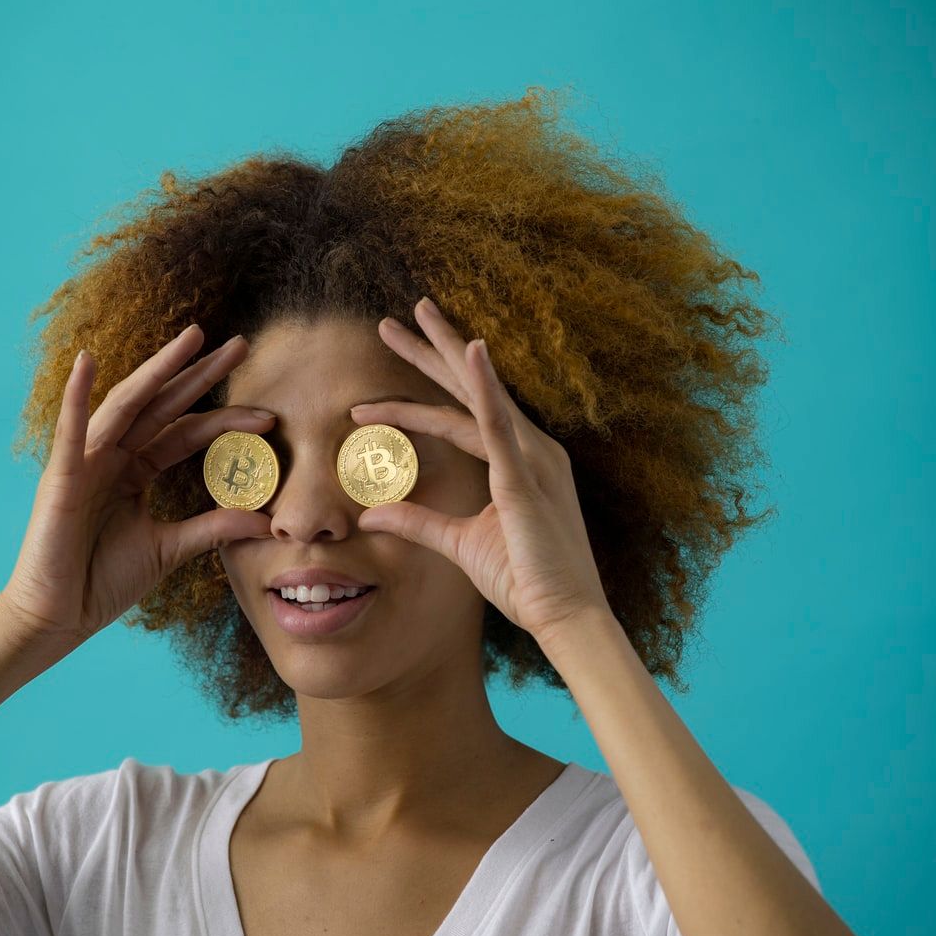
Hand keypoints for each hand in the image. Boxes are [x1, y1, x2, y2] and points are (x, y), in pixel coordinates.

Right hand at [0, 325, 275, 657]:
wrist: (57, 619)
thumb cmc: (102, 582)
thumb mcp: (170, 550)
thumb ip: (213, 528)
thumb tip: (267, 521)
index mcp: (136, 471)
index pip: (187, 433)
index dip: (226, 420)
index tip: (270, 416)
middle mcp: (112, 457)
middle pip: (164, 406)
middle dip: (200, 373)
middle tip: (242, 344)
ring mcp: (85, 462)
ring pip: (127, 405)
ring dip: (157, 370)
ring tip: (190, 339)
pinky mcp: (60, 478)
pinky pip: (70, 432)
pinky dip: (76, 396)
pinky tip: (86, 363)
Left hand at [349, 296, 612, 642]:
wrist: (566, 617)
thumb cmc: (525, 581)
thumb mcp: (460, 544)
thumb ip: (419, 522)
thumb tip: (372, 514)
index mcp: (519, 460)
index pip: (458, 417)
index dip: (414, 402)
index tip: (369, 400)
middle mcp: (530, 448)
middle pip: (468, 389)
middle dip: (429, 351)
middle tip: (393, 319)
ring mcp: (531, 459)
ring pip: (476, 394)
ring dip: (443, 353)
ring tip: (412, 318)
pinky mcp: (527, 479)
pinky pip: (499, 425)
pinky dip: (484, 385)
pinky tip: (469, 350)